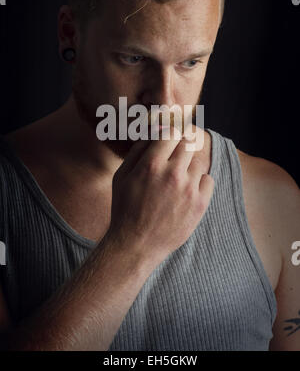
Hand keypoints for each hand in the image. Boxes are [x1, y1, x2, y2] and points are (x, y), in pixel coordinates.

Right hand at [109, 125, 213, 263]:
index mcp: (151, 164)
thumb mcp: (121, 176)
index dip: (170, 134)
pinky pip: (208, 179)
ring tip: (175, 181)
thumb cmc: (125, 208)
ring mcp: (188, 189)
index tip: (168, 140)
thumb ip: (138, 150)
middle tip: (173, 158)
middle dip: (180, 147)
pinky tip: (185, 192)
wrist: (136, 244)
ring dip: (188, 166)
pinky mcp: (200, 204)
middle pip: (187, 143)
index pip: (171, 132)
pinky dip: (199, 182)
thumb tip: (154, 131)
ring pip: (197, 162)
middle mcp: (172, 174)